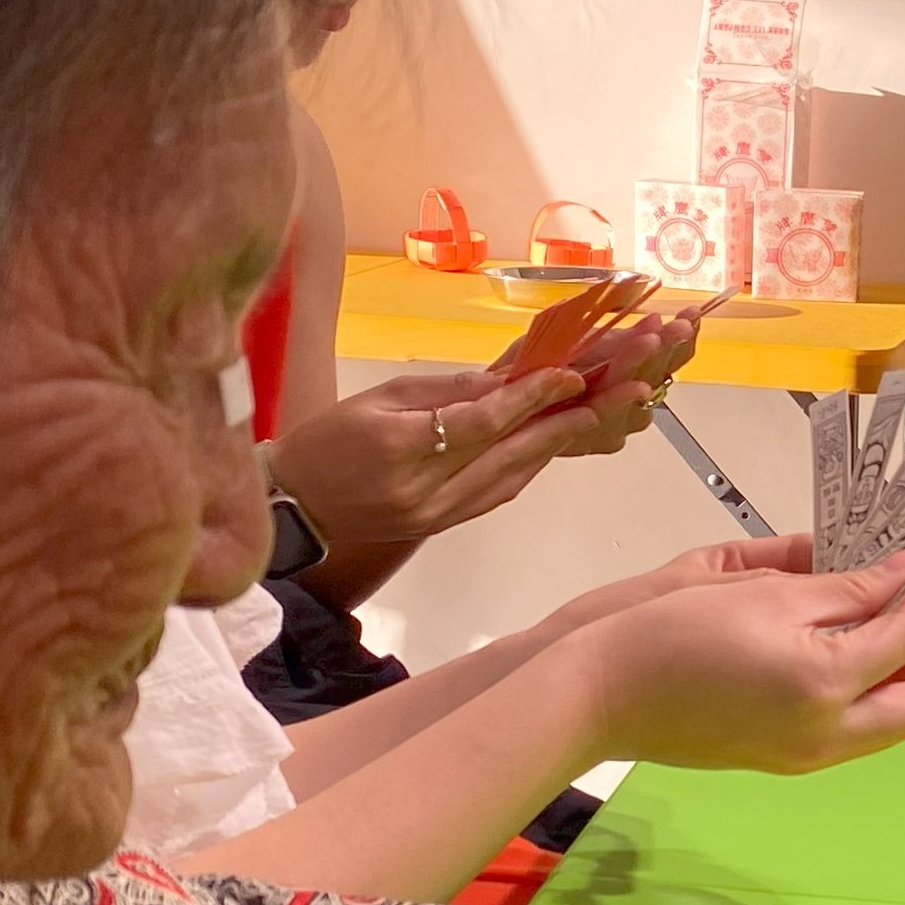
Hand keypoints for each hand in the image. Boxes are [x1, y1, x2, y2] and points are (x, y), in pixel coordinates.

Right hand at [267, 367, 588, 554]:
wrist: (295, 506)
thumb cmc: (328, 439)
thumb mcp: (380, 397)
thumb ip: (445, 390)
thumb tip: (506, 381)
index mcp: (399, 447)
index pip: (479, 422)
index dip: (528, 399)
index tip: (568, 376)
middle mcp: (423, 489)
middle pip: (507, 455)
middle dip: (563, 424)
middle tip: (609, 399)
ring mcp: (435, 516)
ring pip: (509, 479)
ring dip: (552, 447)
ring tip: (591, 418)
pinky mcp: (441, 528)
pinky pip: (495, 496)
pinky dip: (525, 469)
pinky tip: (547, 447)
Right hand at [576, 547, 904, 773]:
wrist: (601, 696)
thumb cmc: (676, 632)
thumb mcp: (767, 594)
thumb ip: (848, 588)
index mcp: (827, 687)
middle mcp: (831, 737)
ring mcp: (810, 758)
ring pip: (897, 724)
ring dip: (902, 671)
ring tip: (871, 617)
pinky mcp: (788, 762)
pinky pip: (858, 731)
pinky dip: (868, 689)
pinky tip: (836, 646)